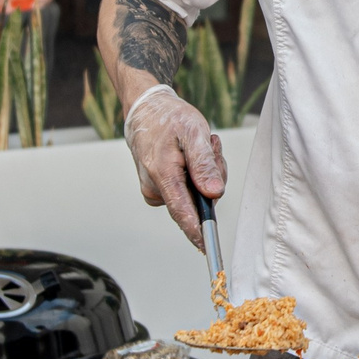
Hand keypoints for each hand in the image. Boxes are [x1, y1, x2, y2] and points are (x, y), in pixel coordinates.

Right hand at [123, 86, 224, 248]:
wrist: (145, 109)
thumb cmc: (168, 118)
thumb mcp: (193, 132)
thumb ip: (204, 164)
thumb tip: (213, 194)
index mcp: (162, 175)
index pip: (183, 213)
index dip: (197, 233)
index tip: (208, 249)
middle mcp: (154, 187)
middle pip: (197, 201)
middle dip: (212, 179)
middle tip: (211, 148)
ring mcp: (155, 189)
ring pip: (195, 195)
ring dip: (206, 173)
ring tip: (201, 146)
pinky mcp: (159, 188)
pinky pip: (187, 189)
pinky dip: (197, 174)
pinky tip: (193, 154)